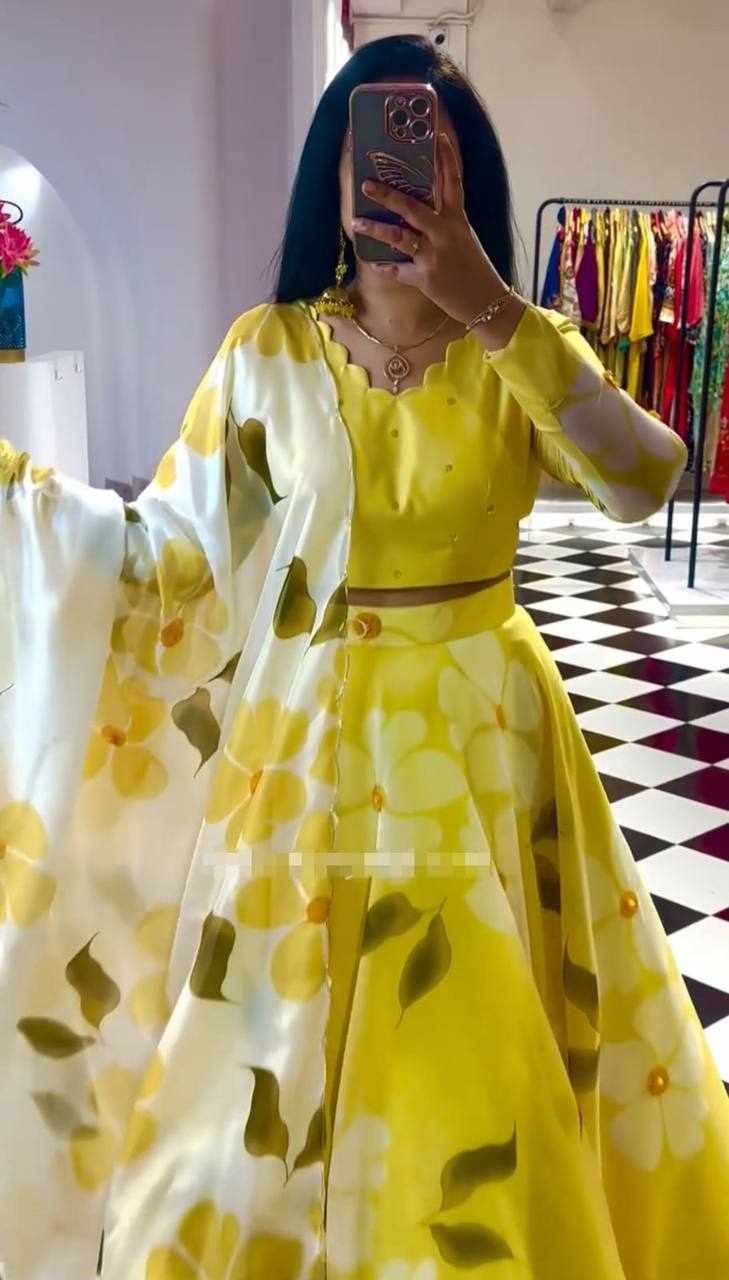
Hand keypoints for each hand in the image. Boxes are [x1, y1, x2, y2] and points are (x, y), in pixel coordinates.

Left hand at [351, 131, 516, 326]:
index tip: (437, 136)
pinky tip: (374, 262)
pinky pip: (398, 270)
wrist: (486, 302)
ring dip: (376, 229)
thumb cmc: (474, 268)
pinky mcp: (425, 279)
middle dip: (388, 195)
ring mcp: (434, 256)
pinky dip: (385, 266)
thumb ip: (444, 222)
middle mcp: (445, 234)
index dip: (446, 158)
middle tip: (367, 184)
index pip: (452, 182)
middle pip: (414, 208)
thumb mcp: (464, 238)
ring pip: (400, 237)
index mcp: (458, 220)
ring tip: (356, 223)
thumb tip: (419, 207)